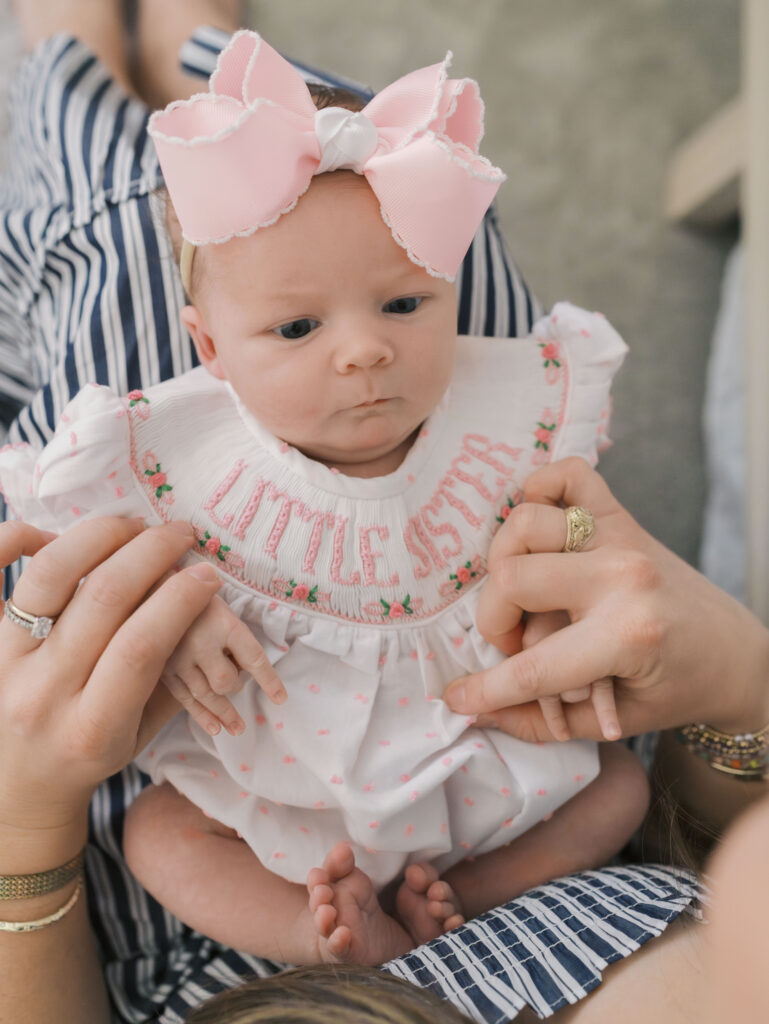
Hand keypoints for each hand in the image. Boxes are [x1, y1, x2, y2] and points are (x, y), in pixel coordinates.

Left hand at [0, 517, 221, 871]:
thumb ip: (168, 672)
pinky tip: (46, 532)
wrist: (18, 787)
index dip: (181, 599)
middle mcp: (43, 693)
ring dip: (99, 536)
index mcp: (92, 727)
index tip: (208, 573)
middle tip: (180, 534)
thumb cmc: (90, 755)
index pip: (141, 646)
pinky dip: (14, 541)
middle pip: (104, 599)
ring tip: (131, 524)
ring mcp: (6, 663)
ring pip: (50, 575)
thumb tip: (199, 599)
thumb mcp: (137, 733)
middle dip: (153, 553)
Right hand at [162, 592, 285, 735]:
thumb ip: (234, 639)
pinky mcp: (162, 669)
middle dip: (236, 686)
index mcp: (224, 623)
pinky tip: (215, 729)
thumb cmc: (198, 598)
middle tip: (237, 680)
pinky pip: (185, 699)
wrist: (154, 586)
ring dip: (224, 713)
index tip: (280, 699)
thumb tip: (245, 672)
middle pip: (226, 681)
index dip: (269, 681)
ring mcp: (178, 658)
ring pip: (206, 695)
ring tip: (238, 728)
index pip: (253, 658)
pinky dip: (202, 716)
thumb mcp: (223, 609)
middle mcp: (201, 642)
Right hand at [446, 457, 768, 740]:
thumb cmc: (674, 690)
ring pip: (524, 523)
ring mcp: (620, 537)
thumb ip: (538, 722)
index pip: (530, 665)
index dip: (485, 689)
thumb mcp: (614, 725)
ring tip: (525, 596)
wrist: (734, 653)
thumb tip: (472, 710)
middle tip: (513, 645)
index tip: (457, 697)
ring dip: (507, 563)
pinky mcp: (621, 515)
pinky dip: (540, 489)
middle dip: (494, 621)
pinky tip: (538, 530)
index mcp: (626, 636)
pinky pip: (567, 474)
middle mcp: (620, 576)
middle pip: (510, 579)